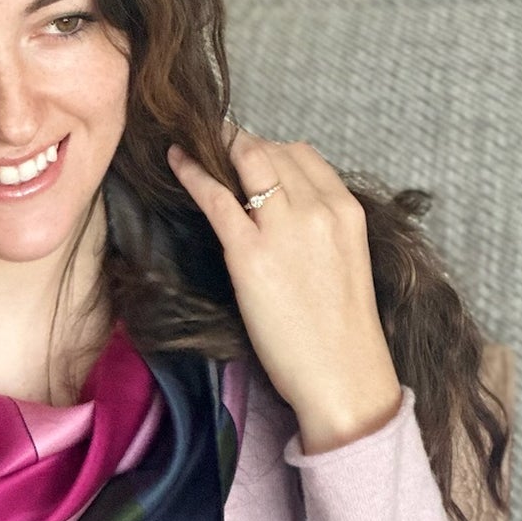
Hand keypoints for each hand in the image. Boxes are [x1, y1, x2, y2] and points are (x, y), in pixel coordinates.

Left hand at [167, 129, 401, 453]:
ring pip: (245, 159)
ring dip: (214, 146)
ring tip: (191, 143)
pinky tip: (175, 161)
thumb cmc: (341, 328)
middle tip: (210, 145)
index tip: (245, 153)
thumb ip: (320, 223)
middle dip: (237, 142)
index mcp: (346, 210)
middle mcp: (319, 209)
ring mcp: (284, 229)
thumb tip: (279, 200)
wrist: (344, 378)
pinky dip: (191, 171)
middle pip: (271, 149)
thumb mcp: (346, 258)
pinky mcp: (249, 254)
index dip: (268, 147)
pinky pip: (215, 196)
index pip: (302, 153)